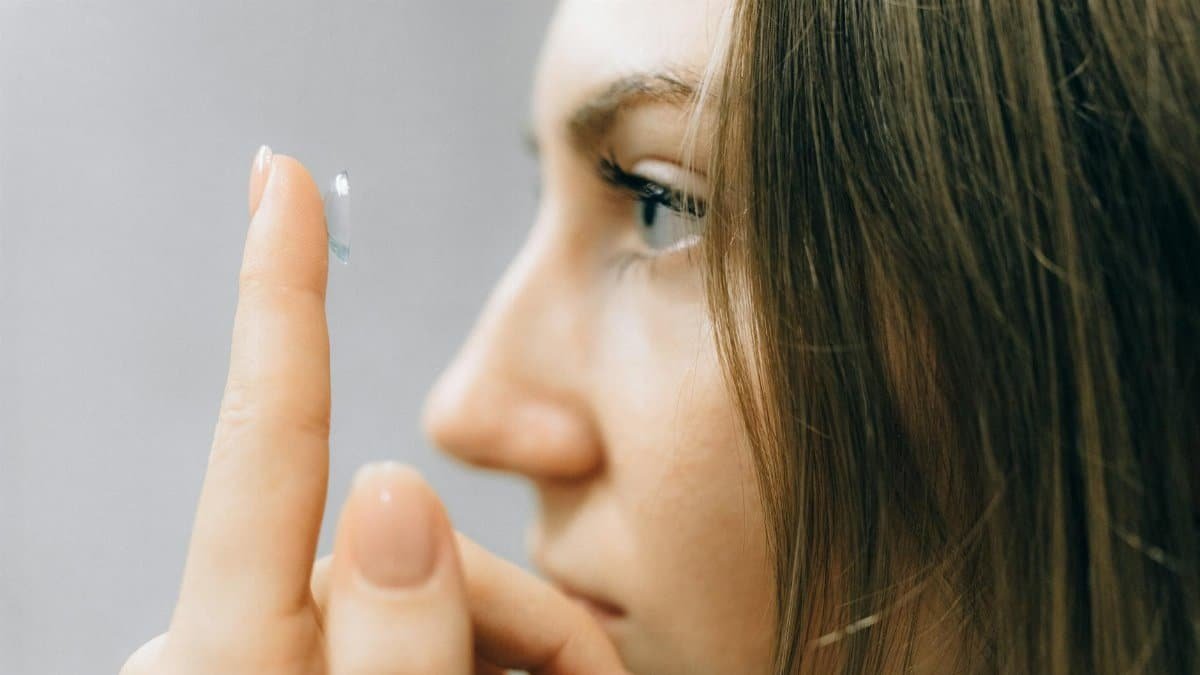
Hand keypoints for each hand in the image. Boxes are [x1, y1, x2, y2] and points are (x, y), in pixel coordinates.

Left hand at [120, 148, 624, 673]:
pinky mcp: (306, 664)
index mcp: (234, 660)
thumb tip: (393, 488)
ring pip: (431, 584)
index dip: (279, 300)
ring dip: (511, 632)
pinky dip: (481, 648)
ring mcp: (274, 654)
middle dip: (508, 605)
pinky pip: (419, 625)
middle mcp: (243, 640)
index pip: (266, 446)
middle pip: (407, 549)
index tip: (277, 181)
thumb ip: (401, 644)